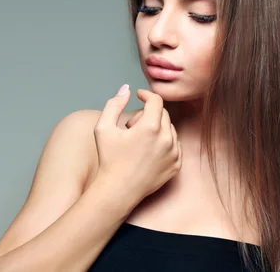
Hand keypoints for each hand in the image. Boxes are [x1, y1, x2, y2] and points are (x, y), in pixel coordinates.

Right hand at [93, 86, 182, 203]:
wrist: (118, 191)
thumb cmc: (109, 159)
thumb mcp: (103, 127)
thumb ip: (114, 104)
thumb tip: (126, 89)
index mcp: (150, 127)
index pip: (155, 100)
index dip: (146, 94)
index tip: (139, 96)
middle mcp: (167, 139)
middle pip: (163, 113)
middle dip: (148, 113)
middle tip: (131, 126)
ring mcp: (174, 153)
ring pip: (170, 129)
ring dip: (156, 128)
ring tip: (138, 140)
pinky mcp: (176, 165)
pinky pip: (174, 145)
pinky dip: (164, 143)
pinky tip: (147, 151)